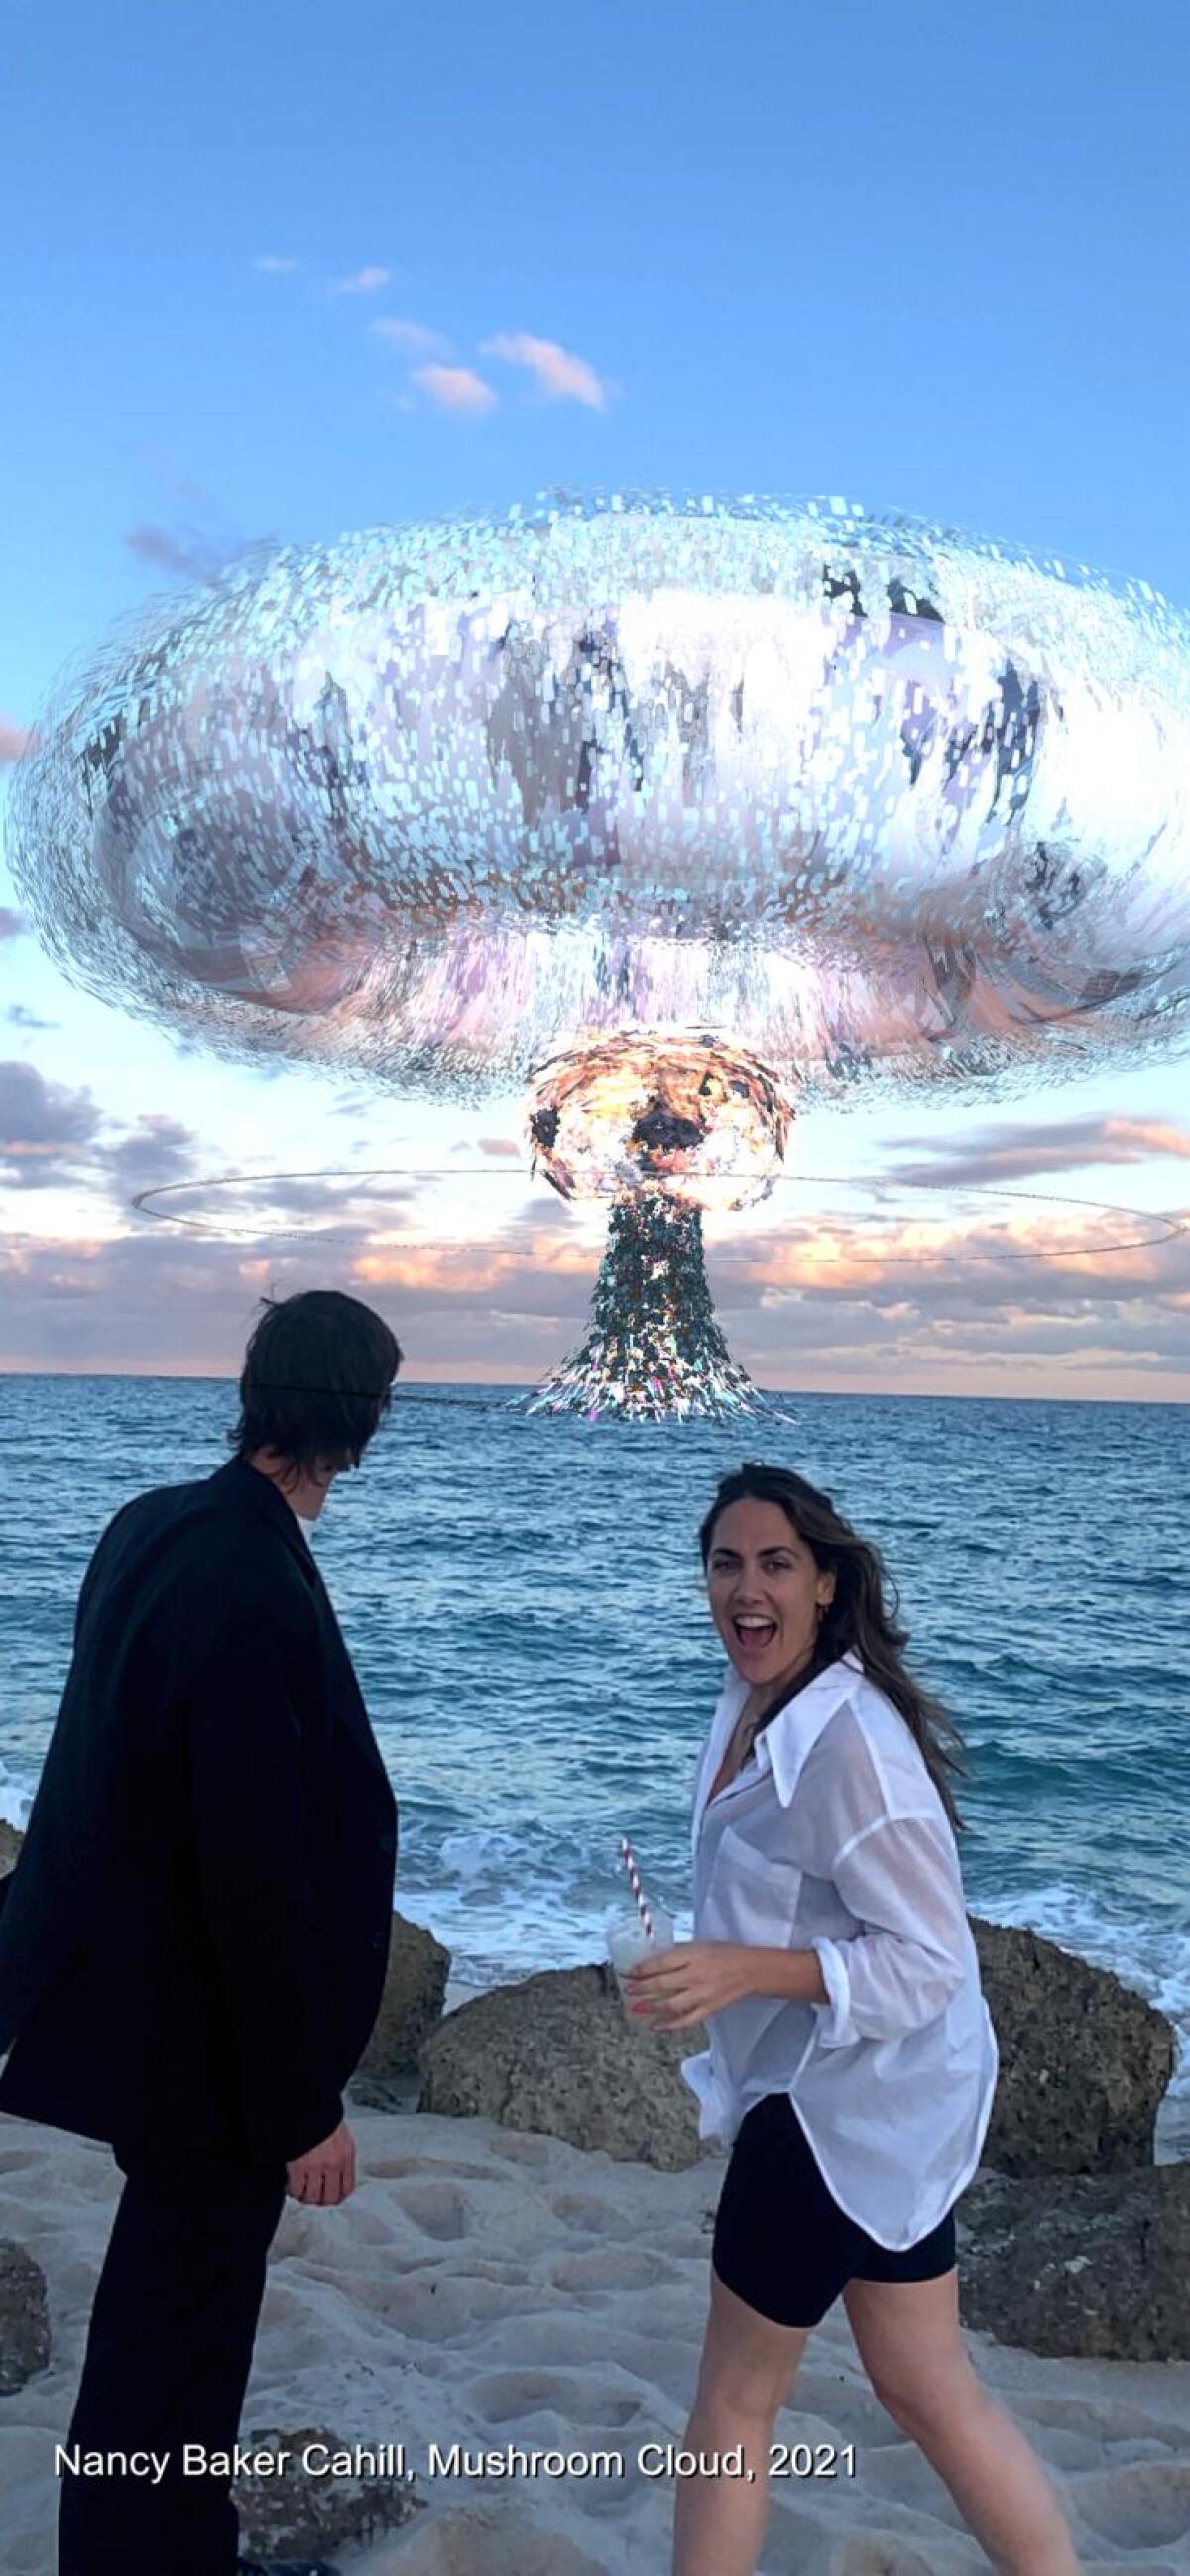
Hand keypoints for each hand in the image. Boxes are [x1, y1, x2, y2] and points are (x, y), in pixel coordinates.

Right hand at [285, 2120, 356, 2205]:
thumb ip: (339, 2153)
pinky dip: (291, 2190)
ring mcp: (317, 2166)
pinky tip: (288, 2184)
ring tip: (298, 2189)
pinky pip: (295, 2189)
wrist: (306, 2103)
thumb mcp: (339, 2133)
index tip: (329, 2197)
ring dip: (304, 2196)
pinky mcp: (299, 2166)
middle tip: (311, 2196)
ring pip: (312, 2197)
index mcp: (346, 2154)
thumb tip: (335, 2172)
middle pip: (330, 2198)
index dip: (336, 2197)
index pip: (347, 2188)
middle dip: (319, 2200)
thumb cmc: (321, 2115)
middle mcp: (334, 2163)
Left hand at [624, 1940, 754, 2030]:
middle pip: (662, 1984)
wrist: (750, 1970)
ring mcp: (702, 1995)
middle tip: (628, 1990)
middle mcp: (695, 1976)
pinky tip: (655, 2026)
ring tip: (636, 2008)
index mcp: (693, 1956)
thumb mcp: (699, 1946)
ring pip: (670, 2004)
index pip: (661, 1963)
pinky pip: (685, 2020)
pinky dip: (669, 2025)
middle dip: (641, 1988)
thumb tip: (653, 1963)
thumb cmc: (723, 1954)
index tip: (630, 1972)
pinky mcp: (708, 2009)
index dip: (642, 1969)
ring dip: (651, 2007)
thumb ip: (678, 1954)